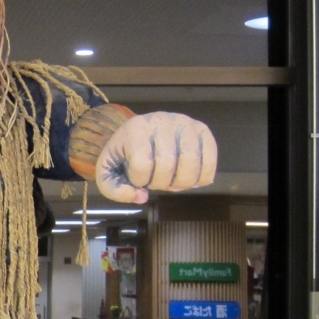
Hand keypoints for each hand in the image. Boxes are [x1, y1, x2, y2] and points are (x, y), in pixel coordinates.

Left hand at [95, 111, 216, 203]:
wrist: (140, 133)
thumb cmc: (124, 154)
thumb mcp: (108, 171)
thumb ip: (114, 189)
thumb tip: (141, 197)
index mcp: (136, 129)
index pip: (142, 164)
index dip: (140, 180)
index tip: (137, 177)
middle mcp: (162, 121)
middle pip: (168, 165)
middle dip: (160, 183)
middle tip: (156, 180)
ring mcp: (186, 124)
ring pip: (191, 163)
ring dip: (181, 182)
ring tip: (172, 179)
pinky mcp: (203, 130)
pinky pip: (210, 161)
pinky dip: (202, 178)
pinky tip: (189, 178)